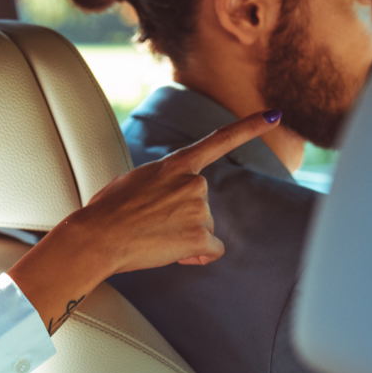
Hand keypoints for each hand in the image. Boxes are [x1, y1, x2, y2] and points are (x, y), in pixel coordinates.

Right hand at [77, 110, 281, 272]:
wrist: (96, 238)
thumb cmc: (104, 214)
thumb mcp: (132, 183)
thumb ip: (159, 183)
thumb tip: (164, 202)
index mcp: (173, 165)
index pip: (218, 141)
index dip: (250, 127)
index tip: (275, 115)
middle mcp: (193, 182)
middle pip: (201, 205)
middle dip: (182, 219)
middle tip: (150, 226)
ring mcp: (198, 208)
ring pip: (203, 229)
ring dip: (183, 238)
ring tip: (152, 238)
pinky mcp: (199, 236)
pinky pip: (211, 251)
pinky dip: (195, 257)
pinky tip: (172, 253)